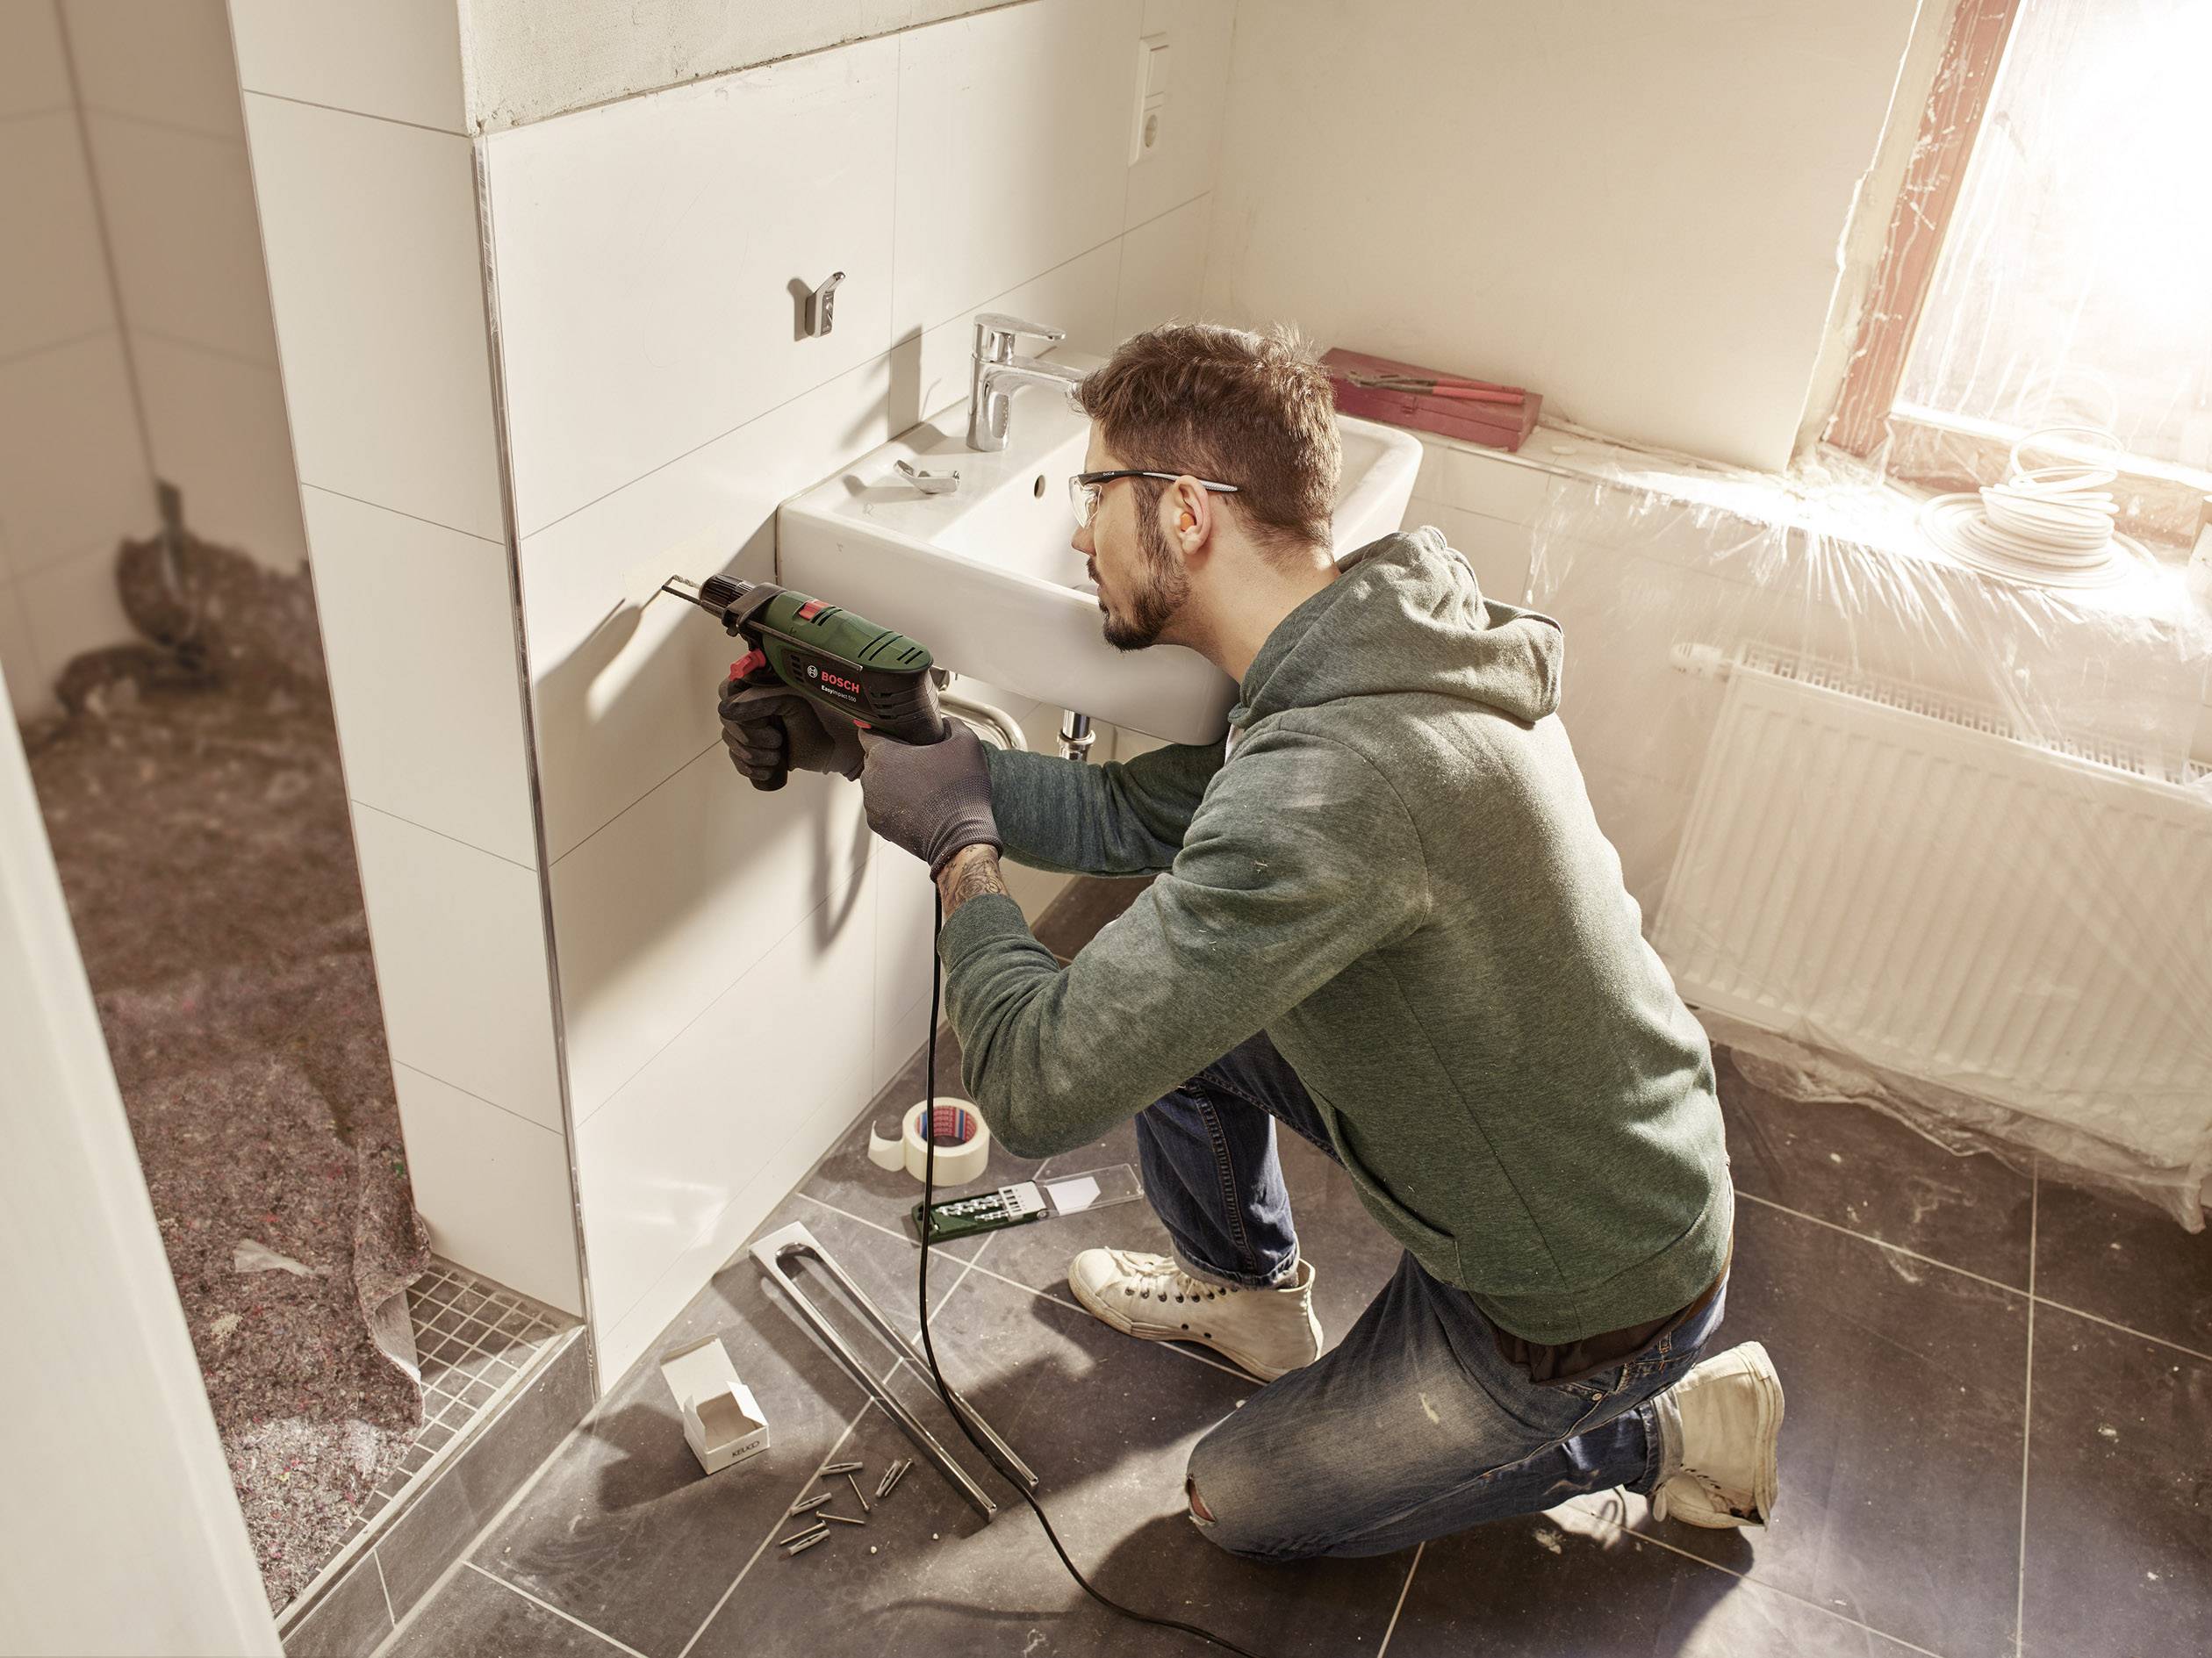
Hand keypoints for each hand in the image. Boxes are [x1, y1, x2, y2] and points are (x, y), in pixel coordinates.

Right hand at [718, 679, 862, 786]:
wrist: (828, 749)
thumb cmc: (815, 722)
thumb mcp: (790, 704)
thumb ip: (760, 700)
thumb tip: (730, 708)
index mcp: (756, 687)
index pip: (726, 691)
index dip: (740, 710)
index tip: (763, 720)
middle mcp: (747, 706)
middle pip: (727, 722)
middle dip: (753, 738)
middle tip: (778, 740)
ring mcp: (746, 729)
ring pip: (732, 744)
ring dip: (757, 756)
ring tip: (778, 754)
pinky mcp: (749, 751)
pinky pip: (736, 762)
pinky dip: (753, 769)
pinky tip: (770, 767)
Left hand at [857, 723, 1001, 875]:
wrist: (960, 835)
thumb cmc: (960, 791)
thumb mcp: (966, 742)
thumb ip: (951, 723)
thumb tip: (943, 723)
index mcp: (883, 754)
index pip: (867, 732)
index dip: (883, 730)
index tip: (895, 733)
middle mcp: (870, 778)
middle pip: (874, 759)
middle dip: (893, 757)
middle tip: (919, 761)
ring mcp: (871, 804)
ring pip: (878, 784)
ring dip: (893, 782)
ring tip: (921, 785)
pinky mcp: (878, 825)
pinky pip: (882, 806)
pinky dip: (895, 804)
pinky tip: (918, 804)